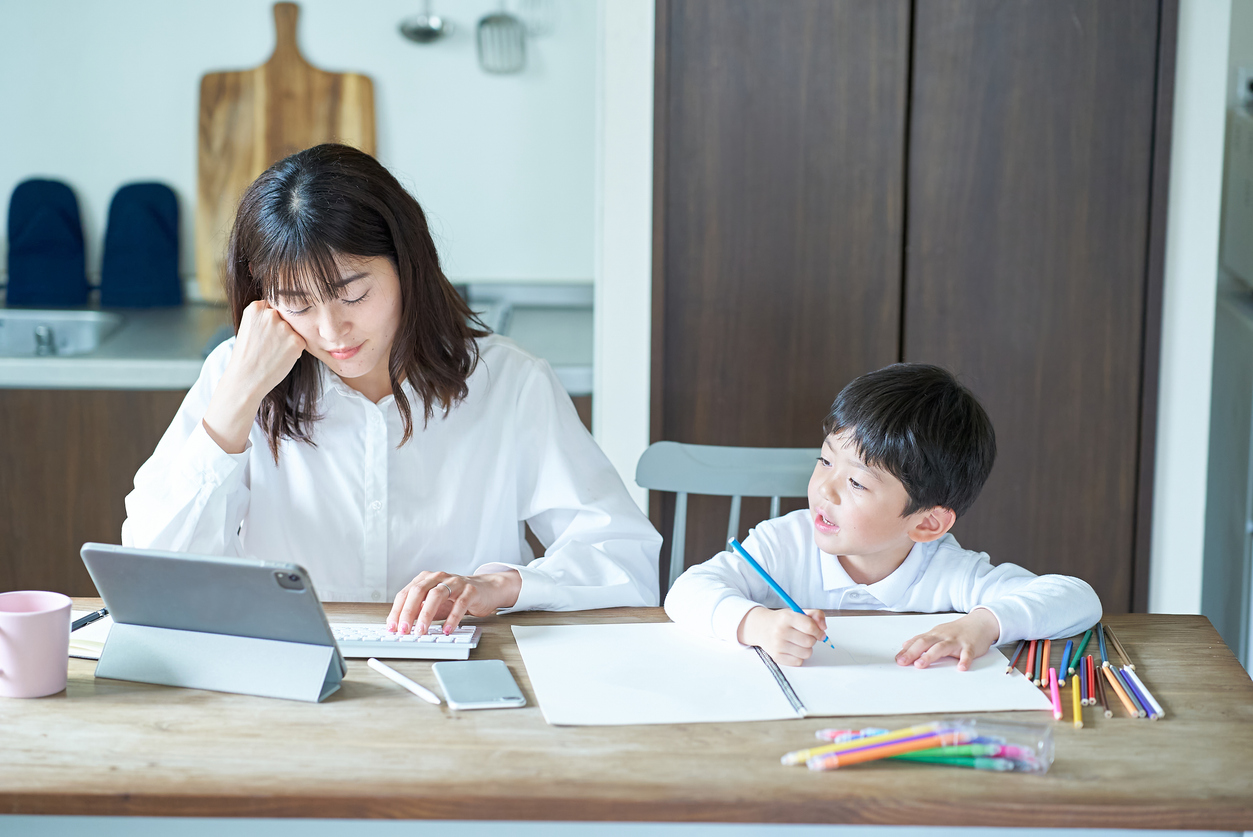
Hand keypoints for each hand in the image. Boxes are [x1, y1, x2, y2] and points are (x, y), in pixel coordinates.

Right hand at [202, 300, 306, 453]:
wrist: (246, 379)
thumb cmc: (247, 355)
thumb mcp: (249, 328)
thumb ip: (265, 317)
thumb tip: (289, 311)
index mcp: (256, 308)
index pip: (274, 307)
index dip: (271, 323)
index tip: (264, 335)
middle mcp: (271, 314)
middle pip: (286, 318)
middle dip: (281, 330)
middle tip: (268, 346)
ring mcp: (284, 327)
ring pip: (294, 330)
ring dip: (288, 340)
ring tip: (273, 352)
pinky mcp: (296, 341)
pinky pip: (300, 342)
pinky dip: (294, 351)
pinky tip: (280, 358)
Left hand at [386, 570, 521, 635]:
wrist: (485, 590)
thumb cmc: (456, 598)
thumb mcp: (434, 605)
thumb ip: (418, 611)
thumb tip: (401, 626)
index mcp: (425, 579)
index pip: (405, 593)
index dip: (397, 610)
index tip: (392, 627)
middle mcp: (438, 577)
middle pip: (418, 591)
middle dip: (408, 612)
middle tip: (404, 630)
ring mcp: (455, 582)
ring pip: (437, 594)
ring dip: (426, 614)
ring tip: (422, 631)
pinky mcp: (470, 590)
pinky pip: (460, 603)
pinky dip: (452, 618)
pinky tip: (447, 629)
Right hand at [736, 606, 827, 666]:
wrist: (761, 627)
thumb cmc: (782, 620)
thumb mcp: (797, 611)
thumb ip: (815, 615)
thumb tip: (824, 627)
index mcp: (787, 617)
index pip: (810, 627)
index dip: (819, 631)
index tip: (819, 632)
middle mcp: (781, 631)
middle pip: (810, 641)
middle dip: (812, 639)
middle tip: (806, 636)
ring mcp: (778, 645)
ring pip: (806, 653)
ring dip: (806, 648)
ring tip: (799, 642)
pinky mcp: (777, 657)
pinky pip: (799, 661)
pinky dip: (799, 656)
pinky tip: (793, 649)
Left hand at [895, 609, 999, 670]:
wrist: (980, 622)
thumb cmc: (957, 630)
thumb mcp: (938, 633)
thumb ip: (922, 639)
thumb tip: (905, 645)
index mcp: (934, 634)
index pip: (917, 641)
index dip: (906, 650)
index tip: (897, 659)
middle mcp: (943, 636)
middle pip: (925, 643)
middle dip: (912, 653)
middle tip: (902, 662)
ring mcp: (956, 641)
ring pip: (942, 647)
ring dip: (930, 656)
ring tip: (920, 665)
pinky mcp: (970, 646)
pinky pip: (967, 654)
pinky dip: (964, 660)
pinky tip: (961, 668)